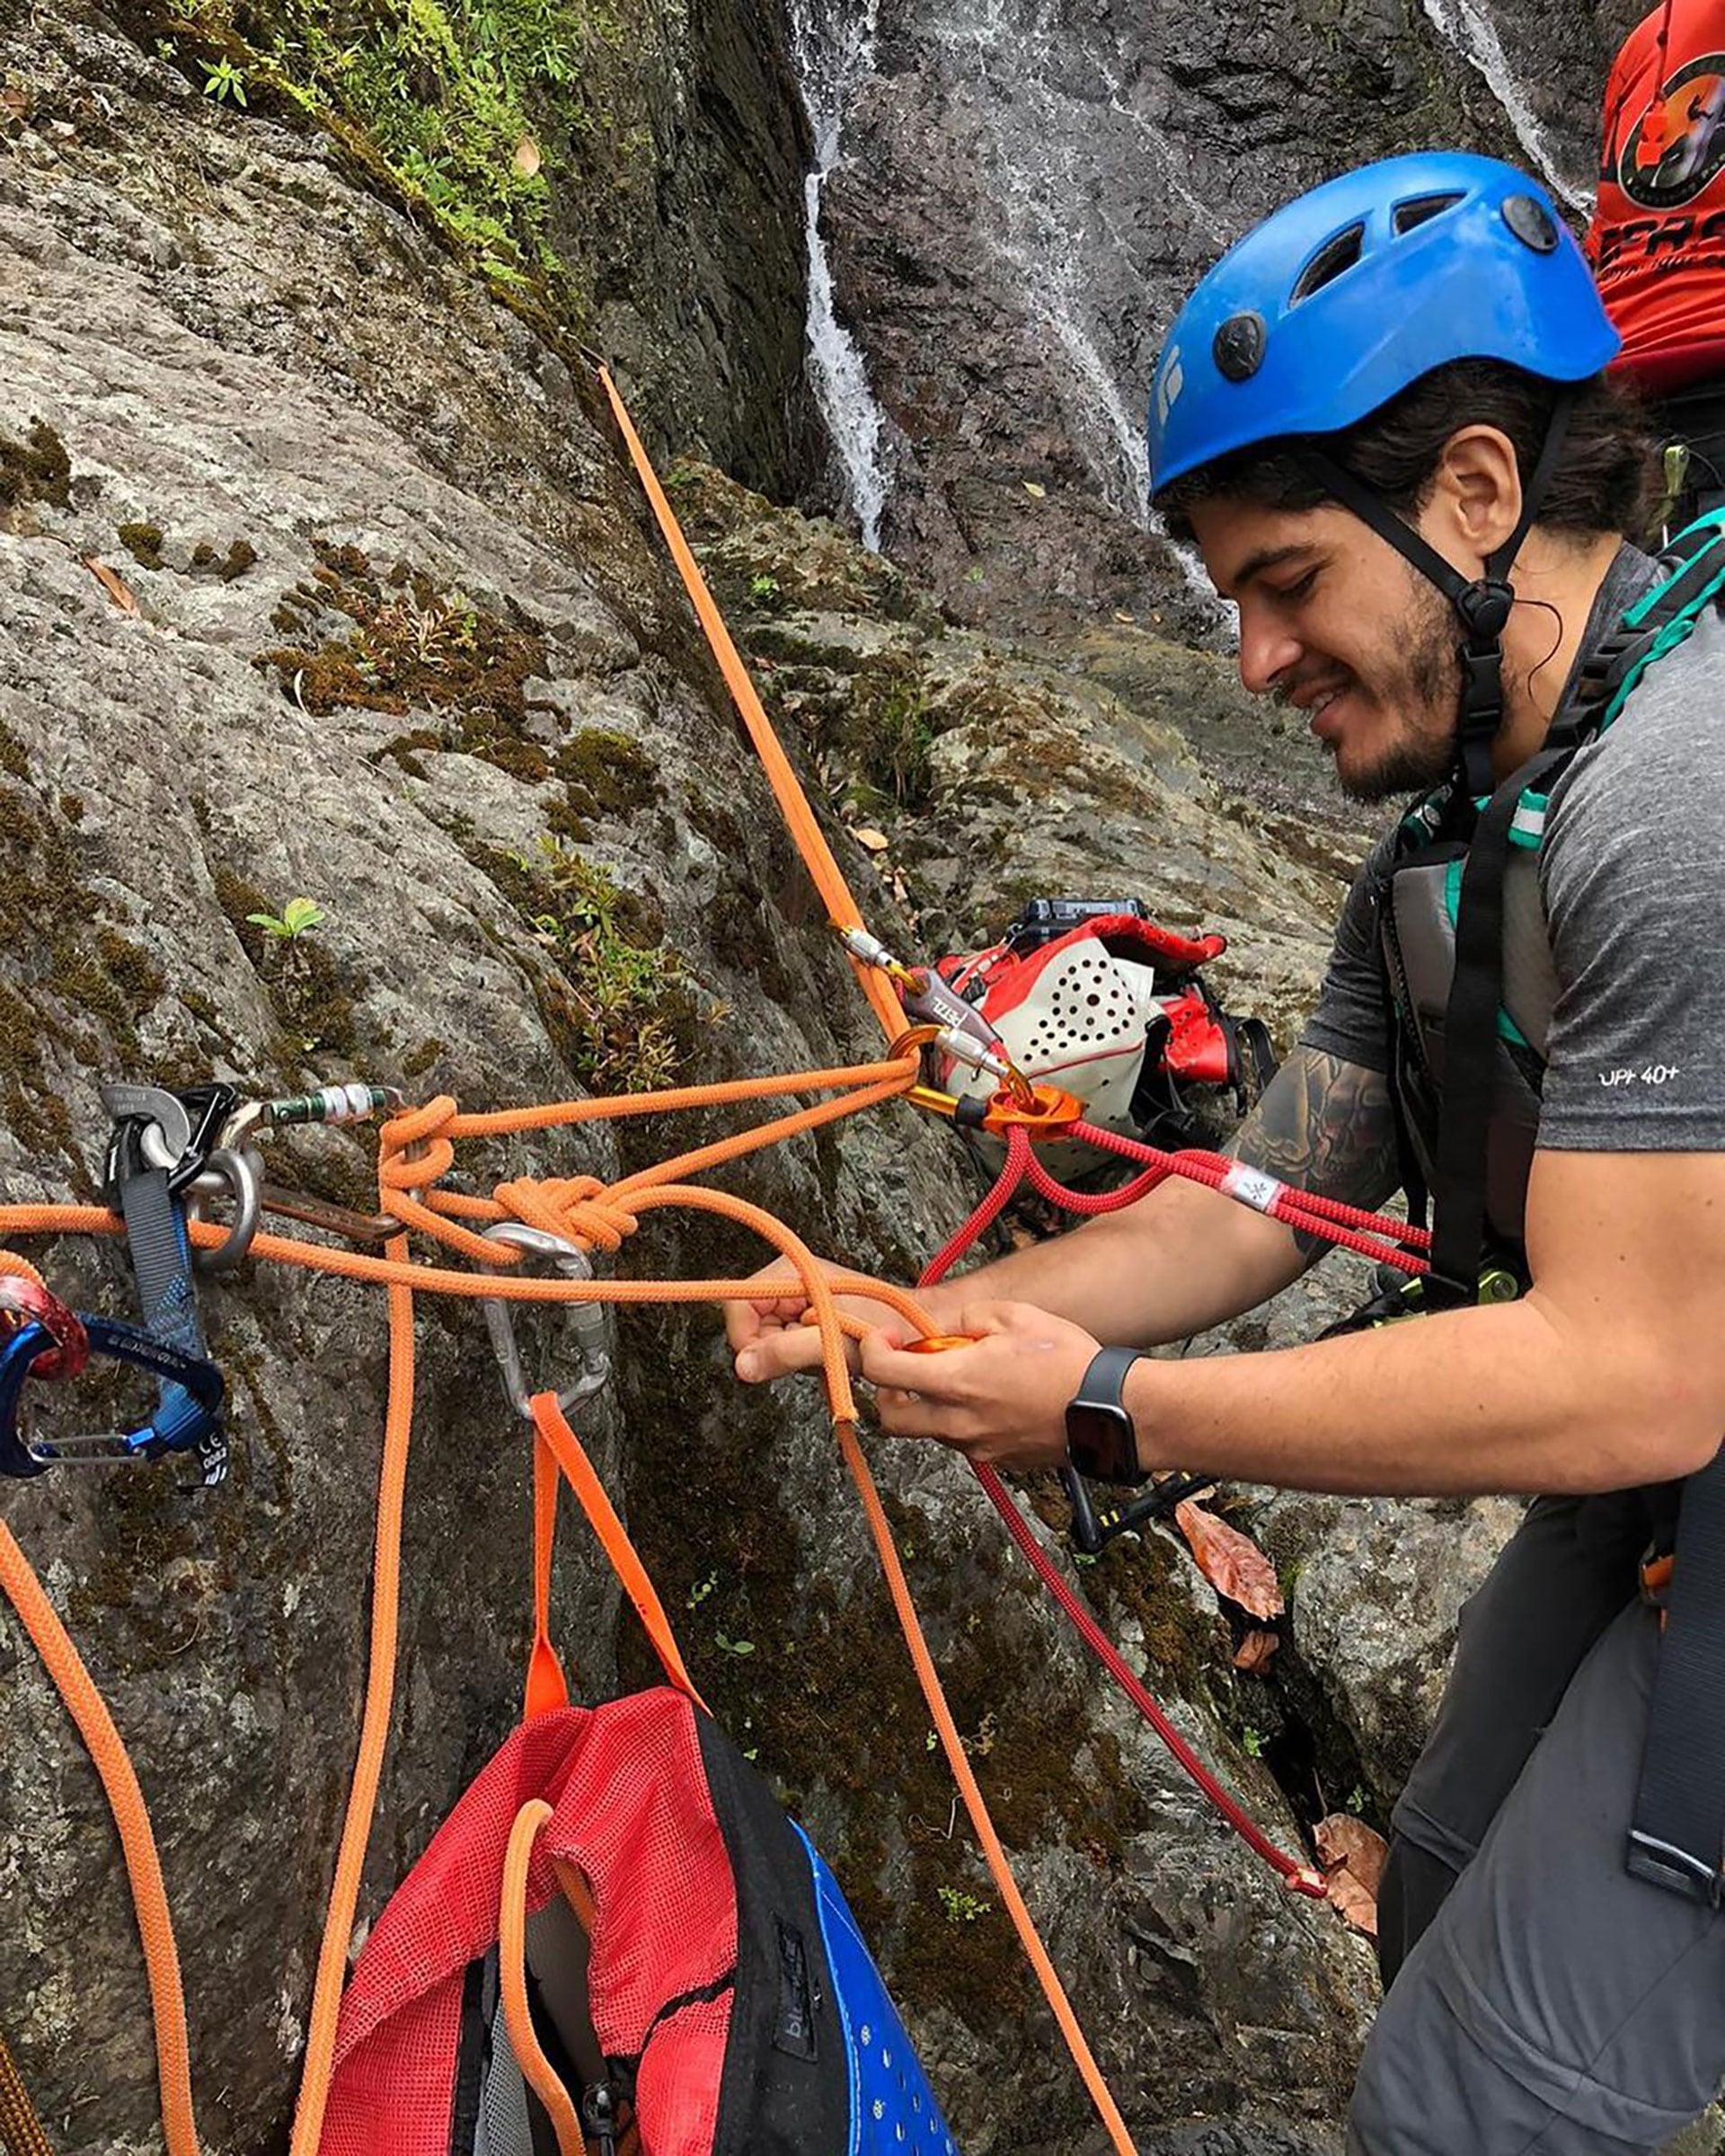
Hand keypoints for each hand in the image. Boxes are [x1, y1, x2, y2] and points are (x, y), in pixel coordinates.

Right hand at [724, 1260, 939, 1383]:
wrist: (919, 1328)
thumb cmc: (888, 1327)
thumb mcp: (834, 1342)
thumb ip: (786, 1351)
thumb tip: (744, 1365)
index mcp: (790, 1270)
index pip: (738, 1304)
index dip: (749, 1339)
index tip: (773, 1358)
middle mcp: (790, 1278)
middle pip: (750, 1324)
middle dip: (776, 1347)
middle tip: (812, 1351)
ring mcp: (799, 1296)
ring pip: (768, 1337)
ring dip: (793, 1353)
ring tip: (826, 1349)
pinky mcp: (810, 1313)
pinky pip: (787, 1342)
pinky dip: (805, 1354)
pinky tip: (829, 1351)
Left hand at [858, 1301, 1100, 1472]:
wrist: (1112, 1410)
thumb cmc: (1068, 1362)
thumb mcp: (1017, 1316)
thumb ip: (971, 1317)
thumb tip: (954, 1329)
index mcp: (958, 1383)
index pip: (882, 1373)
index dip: (873, 1351)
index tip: (886, 1339)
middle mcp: (959, 1422)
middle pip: (890, 1420)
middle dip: (887, 1392)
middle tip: (908, 1369)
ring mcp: (978, 1447)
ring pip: (928, 1432)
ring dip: (930, 1405)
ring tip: (968, 1379)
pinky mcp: (998, 1461)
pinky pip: (964, 1442)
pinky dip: (963, 1421)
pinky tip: (994, 1400)